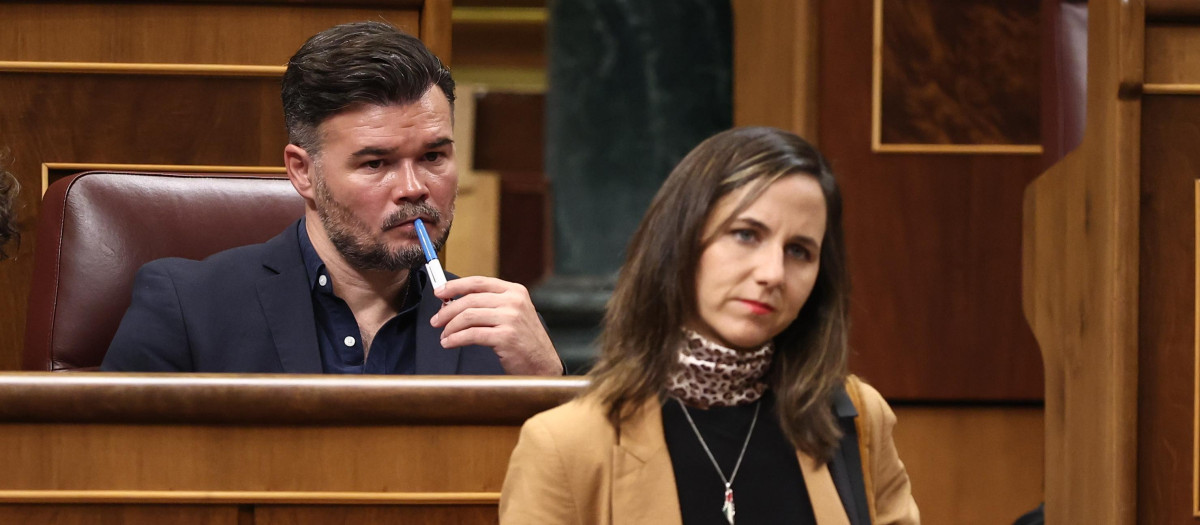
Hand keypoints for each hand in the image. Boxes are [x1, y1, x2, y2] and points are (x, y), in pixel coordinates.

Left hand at [430, 276, 562, 375]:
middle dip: (447, 311)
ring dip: (450, 327)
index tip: (439, 292)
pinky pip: (471, 334)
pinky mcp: (505, 337)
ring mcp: (511, 318)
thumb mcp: (513, 314)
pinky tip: (449, 343)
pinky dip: (455, 339)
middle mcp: (514, 301)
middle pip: (470, 299)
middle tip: (436, 321)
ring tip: (443, 335)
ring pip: (468, 316)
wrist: (542, 365)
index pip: (478, 282)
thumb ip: (490, 304)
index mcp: (515, 291)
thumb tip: (453, 303)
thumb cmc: (524, 341)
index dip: (455, 286)